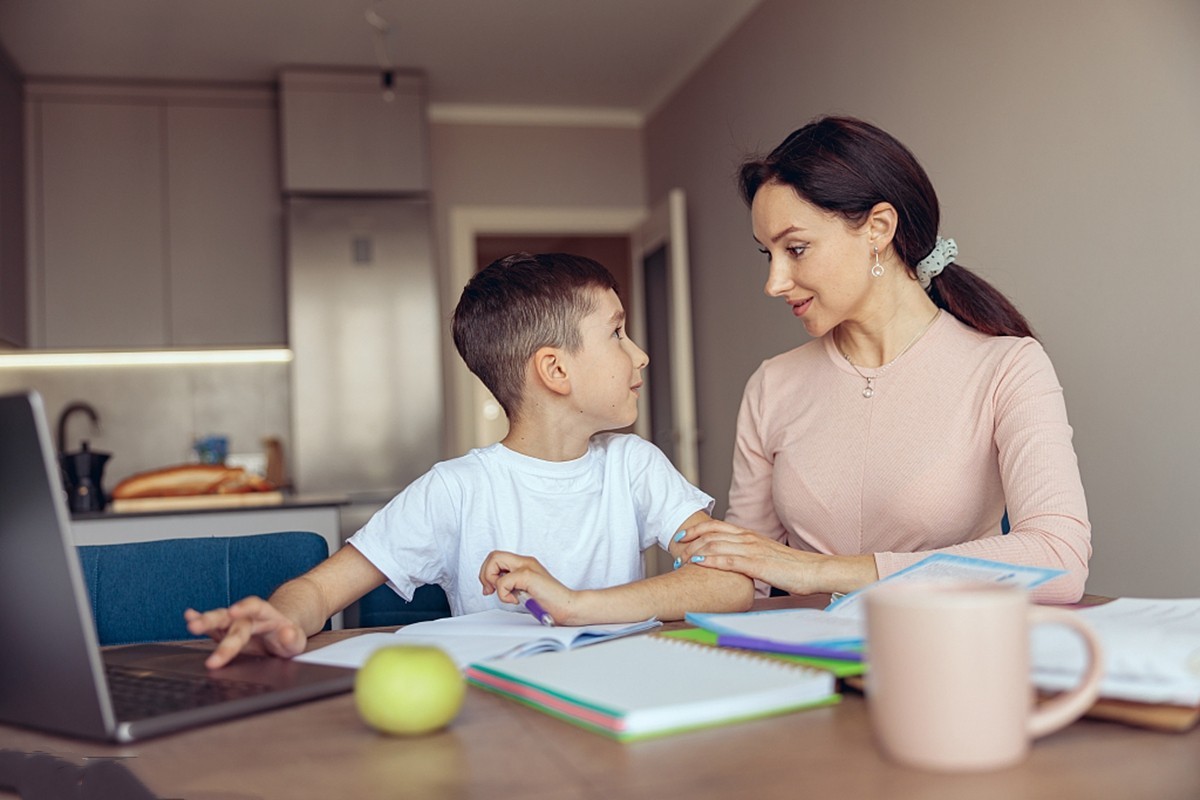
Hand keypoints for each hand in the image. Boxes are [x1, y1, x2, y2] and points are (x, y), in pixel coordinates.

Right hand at [184, 596, 308, 669]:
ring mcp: (235, 623)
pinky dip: (200, 620)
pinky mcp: (226, 632)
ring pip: (218, 619)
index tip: (233, 611)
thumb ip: (292, 637)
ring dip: (202, 621)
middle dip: (211, 621)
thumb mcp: (296, 640)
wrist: (281, 632)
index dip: (244, 607)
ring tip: (189, 623)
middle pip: (229, 616)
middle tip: (195, 626)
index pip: (255, 607)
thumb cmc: (288, 637)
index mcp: (267, 616)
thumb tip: (286, 632)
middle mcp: (248, 617)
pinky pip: (212, 627)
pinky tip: (188, 616)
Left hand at [478, 551, 582, 624]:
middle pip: (493, 555)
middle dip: (485, 575)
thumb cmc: (550, 602)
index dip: (487, 572)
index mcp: (525, 563)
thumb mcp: (525, 590)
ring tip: (505, 594)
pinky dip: (504, 594)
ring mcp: (527, 567)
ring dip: (492, 580)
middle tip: (492, 590)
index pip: (497, 557)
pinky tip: (516, 599)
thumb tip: (491, 587)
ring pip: (494, 561)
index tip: (490, 589)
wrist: (568, 606)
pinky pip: (503, 581)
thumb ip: (511, 584)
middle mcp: (525, 561)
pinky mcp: (528, 576)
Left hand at [675, 520, 877, 595]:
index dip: (695, 529)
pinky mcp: (756, 565)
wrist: (814, 571)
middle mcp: (748, 538)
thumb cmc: (793, 567)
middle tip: (675, 550)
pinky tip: (699, 563)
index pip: (716, 526)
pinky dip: (710, 560)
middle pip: (710, 533)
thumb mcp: (766, 556)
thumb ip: (749, 556)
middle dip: (689, 541)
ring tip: (681, 560)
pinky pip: (728, 560)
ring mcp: (752, 550)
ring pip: (715, 545)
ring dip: (694, 552)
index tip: (681, 537)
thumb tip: (736, 563)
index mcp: (750, 535)